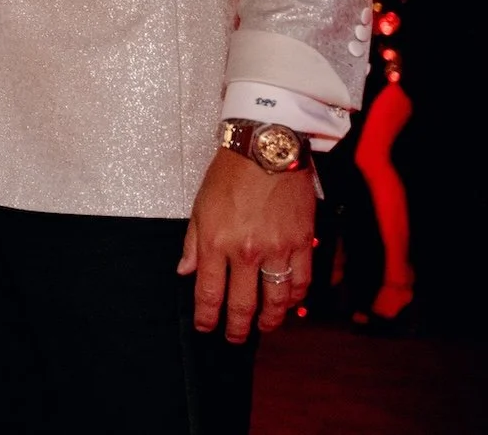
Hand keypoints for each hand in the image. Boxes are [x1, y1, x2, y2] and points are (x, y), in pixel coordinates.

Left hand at [178, 148, 314, 342]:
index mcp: (216, 242)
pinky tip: (289, 304)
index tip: (206, 328)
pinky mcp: (301, 242)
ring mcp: (277, 249)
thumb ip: (193, 243)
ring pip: (276, 299)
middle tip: (235, 338)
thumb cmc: (229, 173)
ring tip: (264, 327)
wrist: (265, 149)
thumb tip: (185, 271)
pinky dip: (296, 298)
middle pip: (243, 304)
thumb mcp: (200, 206)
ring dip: (270, 320)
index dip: (207, 317)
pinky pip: (302, 280)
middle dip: (238, 327)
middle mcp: (246, 251)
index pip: (210, 292)